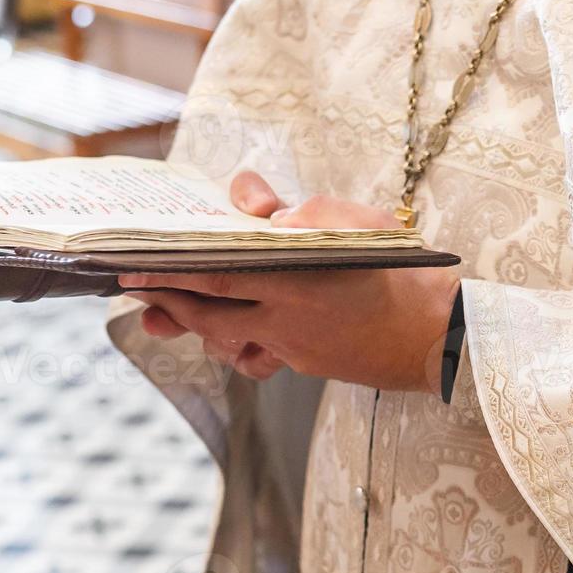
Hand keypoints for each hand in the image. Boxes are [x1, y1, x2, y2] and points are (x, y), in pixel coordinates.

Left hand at [121, 171, 460, 393]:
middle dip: (168, 301)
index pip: (216, 275)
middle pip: (209, 314)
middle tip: (133, 291)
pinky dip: (236, 343)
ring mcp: (294, 346)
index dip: (170, 273)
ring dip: (194, 325)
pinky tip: (226, 334)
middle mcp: (285, 319)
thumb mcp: (356, 221)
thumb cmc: (401, 269)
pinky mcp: (306, 362)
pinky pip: (258, 354)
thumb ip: (303, 213)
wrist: (440, 335)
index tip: (135, 267)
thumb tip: (259, 211)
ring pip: (227, 339)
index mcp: (294, 281)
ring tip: (165, 313)